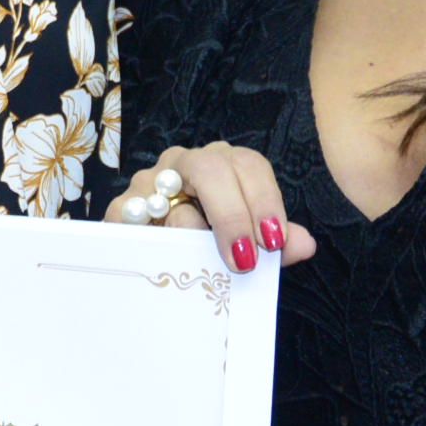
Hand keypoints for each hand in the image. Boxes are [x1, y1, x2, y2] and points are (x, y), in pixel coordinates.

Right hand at [102, 142, 316, 272]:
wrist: (157, 261)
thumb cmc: (208, 244)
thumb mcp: (247, 243)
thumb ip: (276, 242)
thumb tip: (304, 244)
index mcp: (222, 165)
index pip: (248, 165)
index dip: (264, 200)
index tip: (272, 242)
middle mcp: (184, 163)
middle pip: (211, 168)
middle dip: (233, 215)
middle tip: (244, 259)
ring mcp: (148, 183)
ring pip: (171, 197)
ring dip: (190, 234)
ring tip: (202, 263)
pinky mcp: (120, 209)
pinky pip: (134, 220)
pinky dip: (150, 243)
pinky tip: (163, 262)